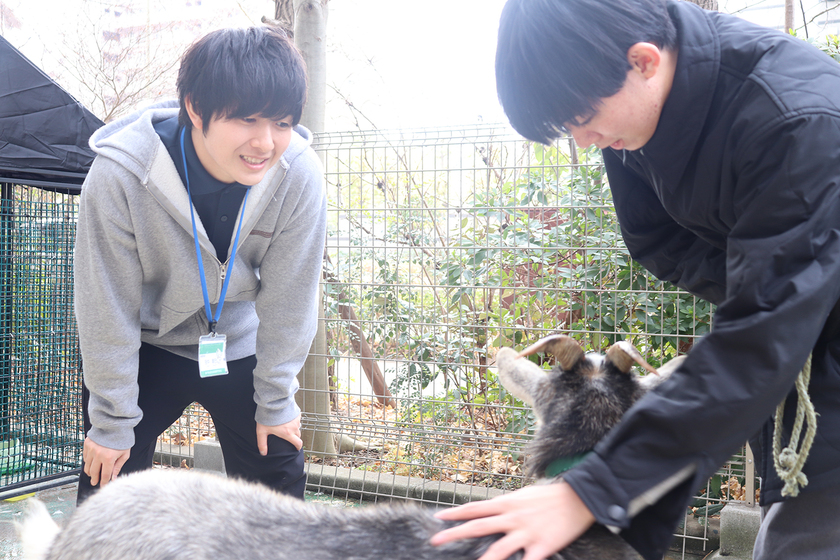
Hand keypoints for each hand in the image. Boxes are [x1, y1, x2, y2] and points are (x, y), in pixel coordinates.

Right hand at [83, 437, 130, 487]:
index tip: (103, 486)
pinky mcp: (87, 444)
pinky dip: (88, 462)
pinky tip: (91, 463)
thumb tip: (113, 478)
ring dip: (90, 472)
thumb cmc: (122, 439)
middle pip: (94, 472)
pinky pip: (85, 457)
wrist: (115, 424)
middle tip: (94, 482)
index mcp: (109, 458)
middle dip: (94, 479)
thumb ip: (118, 467)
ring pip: (87, 466)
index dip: (104, 482)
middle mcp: (98, 455)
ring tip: (92, 474)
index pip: (105, 475)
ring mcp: (91, 449)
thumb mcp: (125, 454)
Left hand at [256, 415, 302, 454]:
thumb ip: (262, 443)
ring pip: (297, 427)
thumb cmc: (268, 416)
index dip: (298, 447)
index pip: (298, 443)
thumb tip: (263, 453)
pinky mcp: (297, 413)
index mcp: (287, 434)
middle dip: (295, 437)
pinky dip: (293, 420)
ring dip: (293, 428)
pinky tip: (287, 418)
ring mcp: (297, 420)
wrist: (274, 402)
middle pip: (298, 436)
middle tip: (288, 436)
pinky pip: (297, 419)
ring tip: (286, 426)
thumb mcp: (262, 431)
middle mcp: (294, 427)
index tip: (296, 448)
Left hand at [431, 482, 595, 559]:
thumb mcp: (523, 495)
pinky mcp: (542, 545)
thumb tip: (490, 511)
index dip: (455, 514)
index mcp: (507, 503)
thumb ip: (506, 506)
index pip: (475, 508)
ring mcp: (526, 532)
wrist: (578, 497)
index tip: (438, 518)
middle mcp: (512, 517)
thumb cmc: (549, 496)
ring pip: (498, 549)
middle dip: (455, 533)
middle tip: (436, 540)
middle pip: (478, 525)